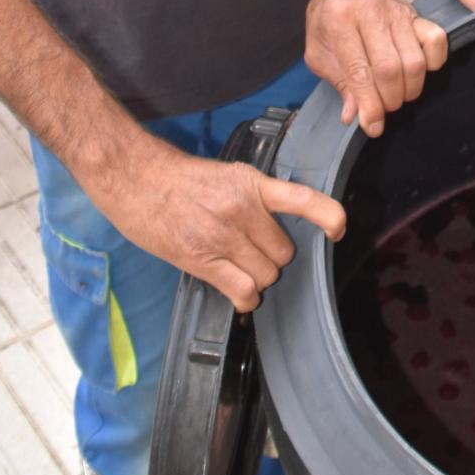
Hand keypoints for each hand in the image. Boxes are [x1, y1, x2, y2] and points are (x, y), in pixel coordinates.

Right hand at [106, 134, 346, 313]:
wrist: (135, 178)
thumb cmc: (178, 178)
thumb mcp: (226, 175)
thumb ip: (254, 199)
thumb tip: (276, 228)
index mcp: (251, 183)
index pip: (302, 199)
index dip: (328, 216)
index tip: (338, 229)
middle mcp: (242, 209)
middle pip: (282, 253)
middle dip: (271, 258)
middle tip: (251, 252)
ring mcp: (222, 235)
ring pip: (266, 275)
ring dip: (256, 277)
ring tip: (238, 268)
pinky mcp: (201, 259)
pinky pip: (243, 291)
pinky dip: (246, 299)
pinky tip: (239, 294)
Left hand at [305, 0, 447, 137]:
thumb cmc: (330, 18)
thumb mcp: (318, 50)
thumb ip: (338, 82)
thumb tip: (354, 114)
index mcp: (338, 19)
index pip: (358, 71)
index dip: (368, 104)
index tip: (373, 127)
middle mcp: (370, 11)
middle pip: (390, 69)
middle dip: (390, 99)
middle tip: (384, 107)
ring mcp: (398, 11)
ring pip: (414, 61)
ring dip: (409, 89)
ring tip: (397, 93)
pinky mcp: (418, 14)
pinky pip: (436, 42)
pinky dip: (432, 64)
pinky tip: (417, 71)